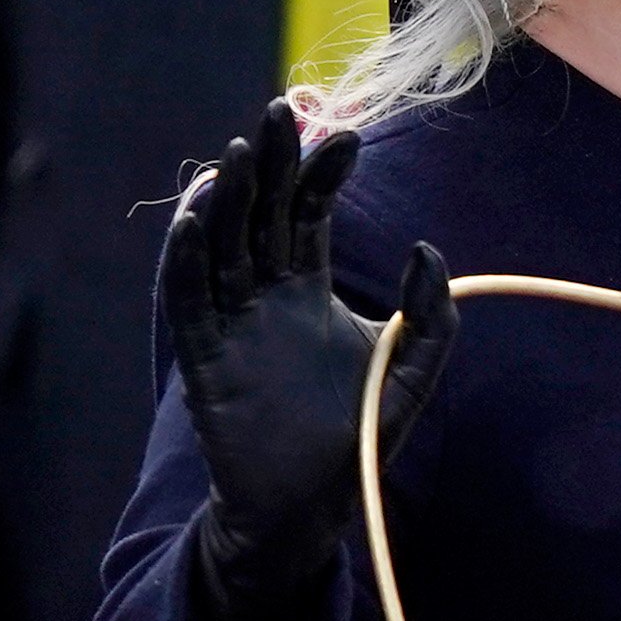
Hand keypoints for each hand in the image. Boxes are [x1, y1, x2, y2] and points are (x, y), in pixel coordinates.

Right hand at [161, 99, 455, 620]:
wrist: (311, 508)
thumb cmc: (360, 438)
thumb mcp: (413, 370)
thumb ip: (432, 316)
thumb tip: (427, 250)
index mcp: (309, 288)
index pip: (310, 213)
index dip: (323, 174)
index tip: (345, 136)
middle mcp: (265, 296)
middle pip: (261, 214)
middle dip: (270, 163)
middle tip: (278, 112)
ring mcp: (231, 324)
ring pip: (222, 246)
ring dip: (226, 199)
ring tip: (237, 153)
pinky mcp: (204, 360)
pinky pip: (189, 301)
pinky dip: (188, 259)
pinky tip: (196, 218)